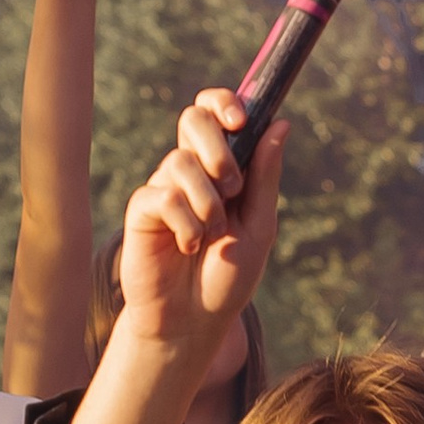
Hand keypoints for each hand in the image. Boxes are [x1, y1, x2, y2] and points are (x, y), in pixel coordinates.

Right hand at [108, 93, 284, 361]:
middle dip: (217, 147)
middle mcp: (190, 171)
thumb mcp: (259, 226)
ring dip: (208, 202)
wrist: (194, 320)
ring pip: (180, 162)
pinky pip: (163, 197)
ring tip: (212, 236)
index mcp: (222, 167)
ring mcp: (163, 188)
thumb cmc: (227, 275)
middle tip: (232, 186)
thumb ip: (266, 177)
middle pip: (193, 118)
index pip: (216, 112)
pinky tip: (188, 247)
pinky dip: (186, 224)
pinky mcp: (142, 211)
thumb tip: (281, 123)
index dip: (225, 103)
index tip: (241, 120)